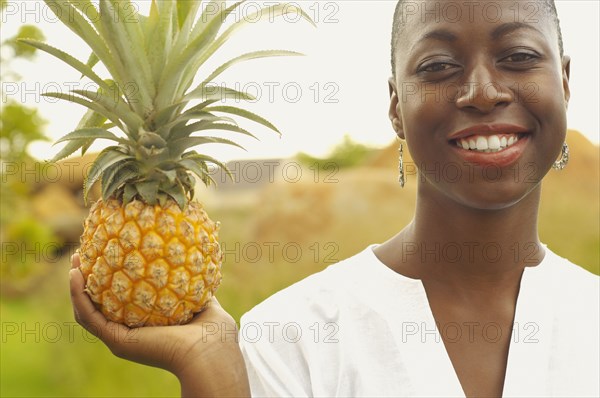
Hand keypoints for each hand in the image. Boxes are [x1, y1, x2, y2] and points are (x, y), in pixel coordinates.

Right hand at [69, 252, 249, 396]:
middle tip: (82, 257)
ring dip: (77, 287)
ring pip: (88, 312)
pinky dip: (79, 296)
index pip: (122, 302)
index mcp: (147, 325)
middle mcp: (130, 333)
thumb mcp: (202, 300)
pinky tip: (75, 275)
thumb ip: (195, 284)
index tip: (107, 256)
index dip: (112, 281)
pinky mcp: (117, 340)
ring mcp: (121, 338)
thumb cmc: (214, 332)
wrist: (210, 351)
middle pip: (100, 306)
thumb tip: (196, 261)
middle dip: (89, 282)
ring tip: (73, 263)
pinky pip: (90, 316)